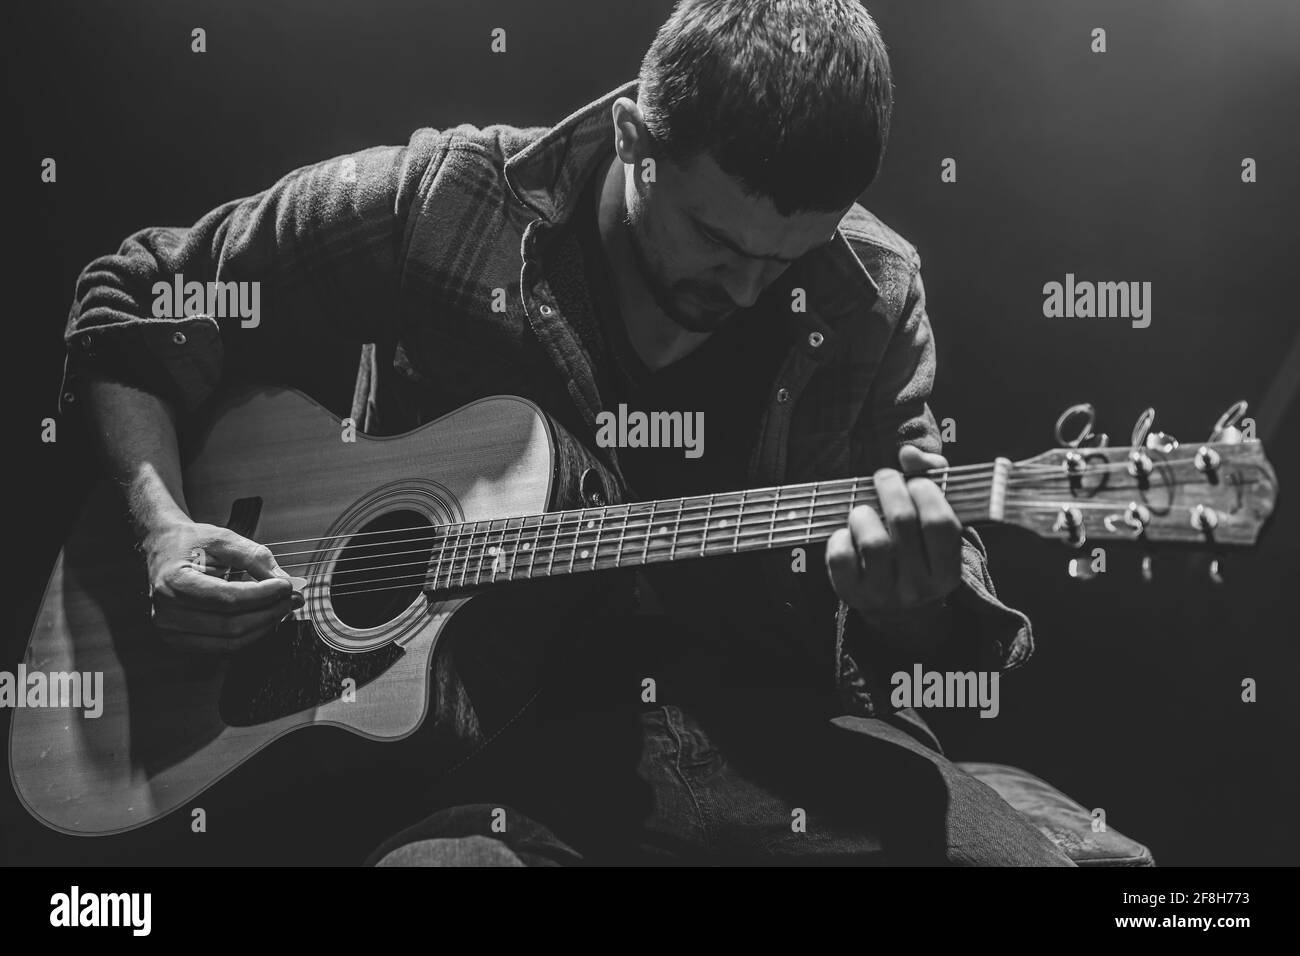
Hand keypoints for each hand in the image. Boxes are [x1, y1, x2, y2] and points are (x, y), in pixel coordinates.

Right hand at [143, 520, 301, 652]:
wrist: (163, 547)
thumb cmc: (191, 542)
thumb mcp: (224, 538)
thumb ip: (255, 558)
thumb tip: (283, 581)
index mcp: (174, 582)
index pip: (227, 598)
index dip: (262, 595)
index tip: (286, 586)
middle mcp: (167, 611)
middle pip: (231, 625)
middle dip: (269, 613)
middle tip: (292, 599)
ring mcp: (170, 630)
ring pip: (230, 642)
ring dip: (263, 627)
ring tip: (282, 608)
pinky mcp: (179, 640)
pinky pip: (222, 647)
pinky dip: (248, 635)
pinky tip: (262, 618)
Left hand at [826, 445, 962, 618]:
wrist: (897, 611)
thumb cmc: (917, 552)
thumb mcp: (933, 524)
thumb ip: (931, 480)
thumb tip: (909, 453)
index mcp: (947, 572)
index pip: (942, 524)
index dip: (926, 492)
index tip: (915, 482)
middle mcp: (919, 587)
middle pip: (903, 522)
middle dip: (890, 488)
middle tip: (884, 478)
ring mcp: (885, 594)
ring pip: (873, 542)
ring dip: (864, 514)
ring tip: (864, 510)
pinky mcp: (853, 595)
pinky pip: (840, 558)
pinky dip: (840, 538)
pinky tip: (848, 535)